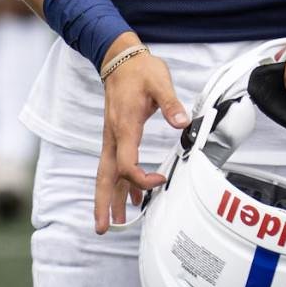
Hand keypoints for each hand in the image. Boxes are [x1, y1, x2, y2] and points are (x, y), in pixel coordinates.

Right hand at [94, 45, 187, 234]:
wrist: (120, 59)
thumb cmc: (140, 71)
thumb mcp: (159, 82)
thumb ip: (170, 103)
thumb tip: (182, 122)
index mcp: (125, 127)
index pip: (126, 164)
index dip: (140, 179)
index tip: (159, 181)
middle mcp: (114, 136)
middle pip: (105, 177)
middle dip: (103, 203)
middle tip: (102, 227)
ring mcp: (112, 137)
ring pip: (107, 174)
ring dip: (109, 198)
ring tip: (113, 223)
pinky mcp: (116, 135)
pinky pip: (115, 165)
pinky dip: (120, 184)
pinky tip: (130, 198)